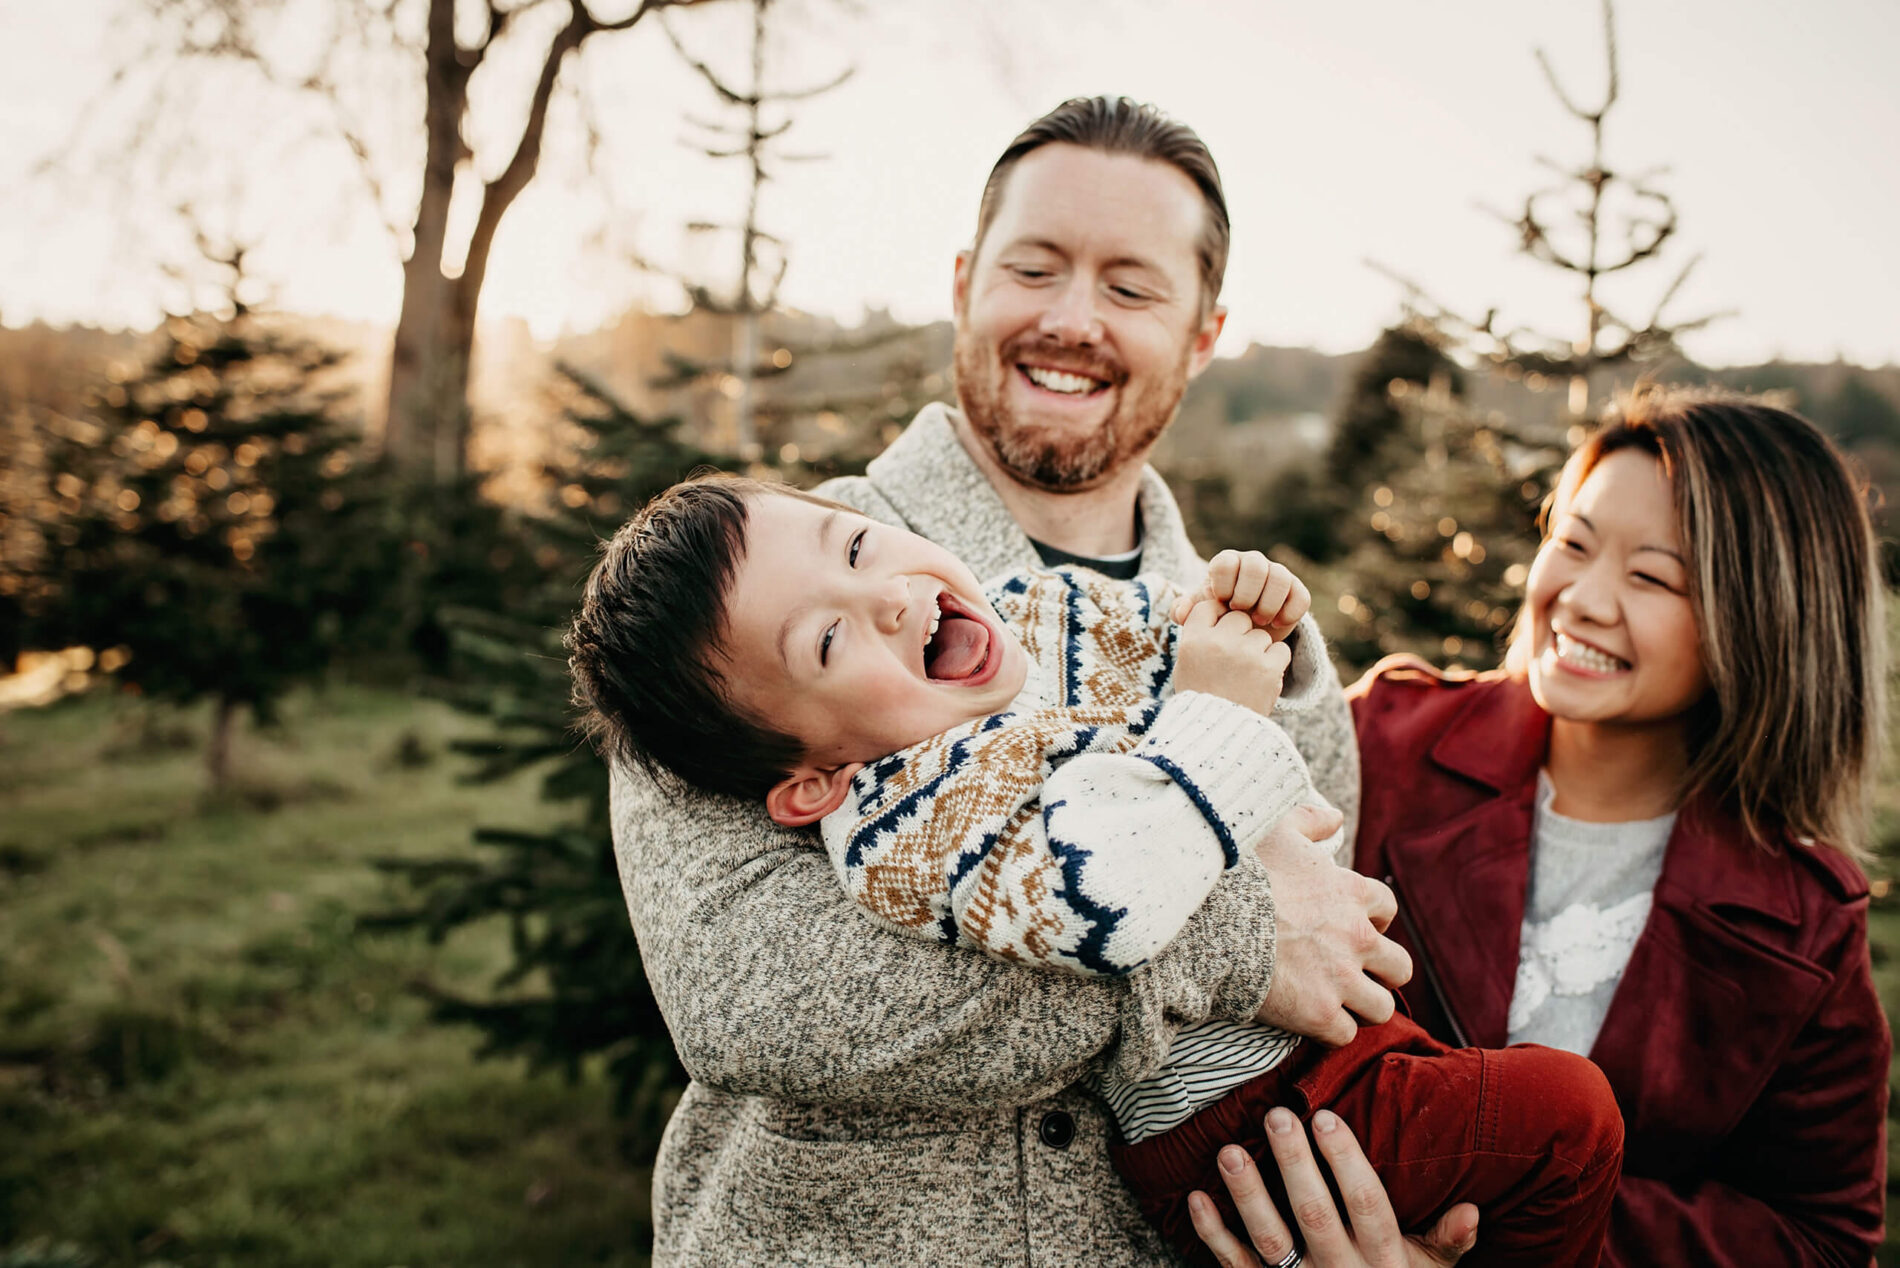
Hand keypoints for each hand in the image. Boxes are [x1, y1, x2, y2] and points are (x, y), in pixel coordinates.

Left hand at [1171, 549, 1310, 640]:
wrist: (1243, 633)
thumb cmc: (1217, 617)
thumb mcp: (1199, 615)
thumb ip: (1186, 612)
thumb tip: (1181, 613)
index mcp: (1227, 563)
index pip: (1226, 562)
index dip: (1223, 584)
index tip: (1221, 603)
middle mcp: (1253, 563)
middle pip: (1255, 564)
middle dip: (1247, 592)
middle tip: (1240, 614)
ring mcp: (1276, 575)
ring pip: (1280, 577)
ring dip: (1268, 602)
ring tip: (1258, 622)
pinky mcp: (1296, 592)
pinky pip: (1300, 596)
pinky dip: (1290, 612)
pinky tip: (1276, 625)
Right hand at [1174, 597, 1291, 716]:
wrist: (1218, 736)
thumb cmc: (1201, 699)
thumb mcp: (1186, 665)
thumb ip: (1198, 635)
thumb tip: (1216, 608)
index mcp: (1193, 640)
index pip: (1208, 606)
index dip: (1217, 616)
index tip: (1219, 633)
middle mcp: (1218, 642)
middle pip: (1239, 617)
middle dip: (1240, 634)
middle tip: (1235, 660)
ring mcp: (1245, 654)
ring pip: (1262, 635)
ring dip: (1259, 651)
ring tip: (1246, 676)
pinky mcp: (1268, 668)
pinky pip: (1280, 650)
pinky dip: (1274, 664)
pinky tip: (1260, 680)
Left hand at [1189, 1108, 1477, 1267]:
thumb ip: (1448, 1242)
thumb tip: (1472, 1210)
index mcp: (1383, 1259)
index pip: (1366, 1204)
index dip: (1345, 1160)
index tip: (1324, 1116)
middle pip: (1314, 1214)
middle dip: (1294, 1164)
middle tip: (1276, 1116)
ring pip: (1270, 1242)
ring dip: (1248, 1196)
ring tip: (1228, 1151)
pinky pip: (1236, 1267)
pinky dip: (1213, 1236)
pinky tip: (1196, 1198)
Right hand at [1253, 809, 1409, 1045]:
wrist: (1209, 921)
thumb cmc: (1240, 873)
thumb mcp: (1275, 830)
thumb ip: (1310, 819)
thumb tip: (1335, 818)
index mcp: (1352, 893)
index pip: (1387, 909)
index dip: (1370, 920)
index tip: (1348, 926)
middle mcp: (1357, 938)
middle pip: (1400, 967)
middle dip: (1379, 971)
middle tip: (1350, 971)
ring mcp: (1341, 979)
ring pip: (1381, 1008)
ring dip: (1361, 1006)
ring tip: (1335, 1003)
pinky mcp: (1319, 1014)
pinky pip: (1346, 1034)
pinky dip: (1330, 1031)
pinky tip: (1309, 1019)